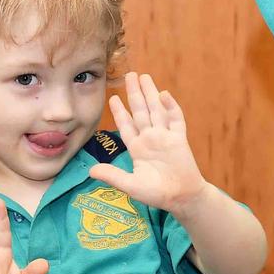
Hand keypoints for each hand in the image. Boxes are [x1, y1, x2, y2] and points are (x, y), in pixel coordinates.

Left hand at [88, 72, 209, 217]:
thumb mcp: (131, 185)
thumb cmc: (157, 194)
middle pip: (141, 111)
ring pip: (156, 110)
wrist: (183, 198)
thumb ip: (112, 176)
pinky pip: (175, 120)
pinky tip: (164, 94)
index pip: (126, 125)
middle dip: (134, 93)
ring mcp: (165, 137)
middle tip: (129, 75)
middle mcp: (150, 139)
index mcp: (137, 148)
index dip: (119, 112)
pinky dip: (170, 107)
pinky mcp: (180, 139)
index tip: (112, 98)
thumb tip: (90, 171)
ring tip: (144, 77)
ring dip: (150, 94)